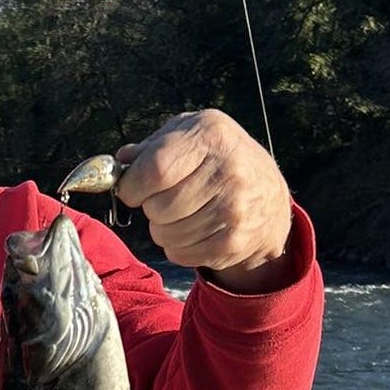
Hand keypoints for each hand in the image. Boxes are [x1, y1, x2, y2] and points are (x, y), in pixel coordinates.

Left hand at [113, 110, 293, 293]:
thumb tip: (121, 161)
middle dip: (149, 207)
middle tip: (164, 200)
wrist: (268, 195)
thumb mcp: (190, 135)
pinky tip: (193, 230)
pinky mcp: (234, 241)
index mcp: (211, 136)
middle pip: (158, 207)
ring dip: (162, 228)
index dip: (132, 186)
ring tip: (181, 214)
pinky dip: (177, 246)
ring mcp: (234, 209)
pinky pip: (180, 253)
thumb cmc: (216, 160)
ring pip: (165, 234)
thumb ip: (151, 146)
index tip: (132, 189)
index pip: (154, 170)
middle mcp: (228, 170)